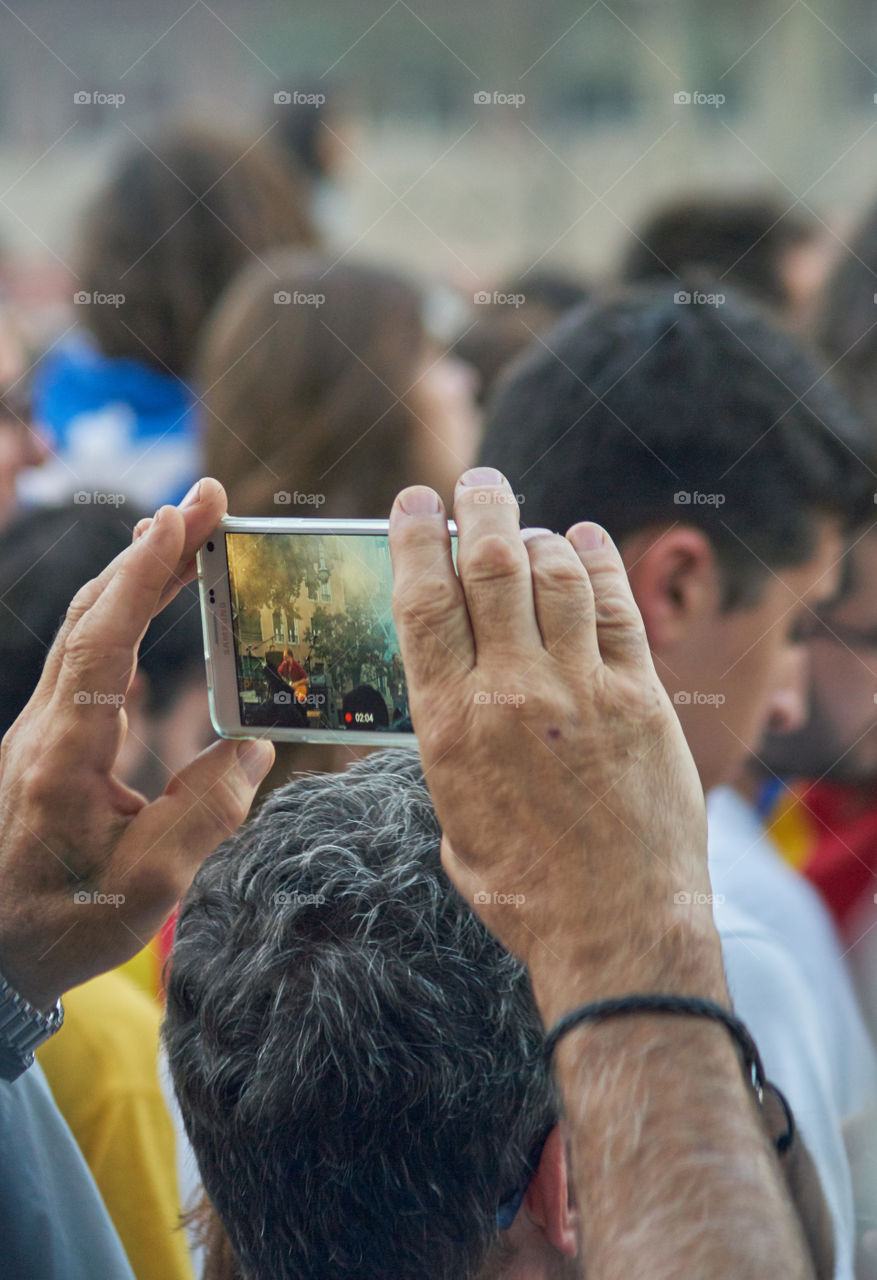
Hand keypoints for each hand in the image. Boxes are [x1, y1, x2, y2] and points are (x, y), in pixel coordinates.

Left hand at [0, 478, 274, 1009]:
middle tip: (205, 500)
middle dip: (147, 549)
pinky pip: (86, 658)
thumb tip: (255, 746)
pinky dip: (123, 612)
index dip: (141, 576)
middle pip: (90, 616)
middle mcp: (45, 729)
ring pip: (83, 630)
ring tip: (184, 530)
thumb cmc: (64, 925)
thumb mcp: (149, 886)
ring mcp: (42, 730)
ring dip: (134, 573)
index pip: (101, 644)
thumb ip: (206, 813)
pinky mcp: (51, 740)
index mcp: (64, 757)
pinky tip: (149, 599)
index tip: (181, 518)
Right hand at [390, 468, 718, 1015]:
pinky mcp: (641, 697)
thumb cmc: (523, 889)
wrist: (617, 928)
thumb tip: (454, 697)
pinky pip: (617, 606)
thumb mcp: (454, 816)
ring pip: (555, 572)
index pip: (423, 601)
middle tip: (476, 483)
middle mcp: (512, 690)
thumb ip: (450, 745)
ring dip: (537, 533)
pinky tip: (585, 542)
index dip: (417, 538)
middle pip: (491, 564)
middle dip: (480, 508)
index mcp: (450, 722)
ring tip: (527, 524)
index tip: (415, 504)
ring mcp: (583, 688)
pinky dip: (598, 561)